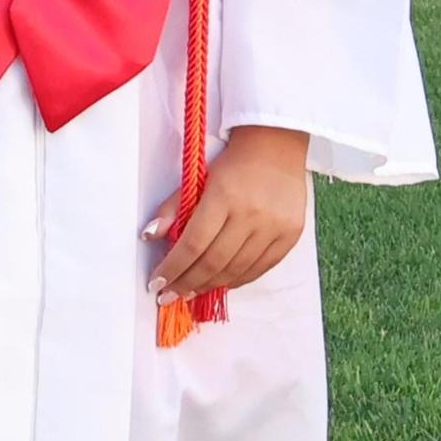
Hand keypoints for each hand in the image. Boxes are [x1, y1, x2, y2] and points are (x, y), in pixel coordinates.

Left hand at [143, 125, 309, 303]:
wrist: (276, 145)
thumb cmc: (231, 161)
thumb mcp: (198, 176)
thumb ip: (174, 206)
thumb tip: (149, 235)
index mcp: (223, 196)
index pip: (194, 243)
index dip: (173, 268)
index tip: (157, 284)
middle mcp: (251, 215)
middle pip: (214, 261)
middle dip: (187, 283)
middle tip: (169, 296)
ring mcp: (274, 227)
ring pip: (237, 270)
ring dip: (210, 285)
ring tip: (190, 292)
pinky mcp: (291, 236)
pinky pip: (260, 269)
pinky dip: (237, 280)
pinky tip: (220, 284)